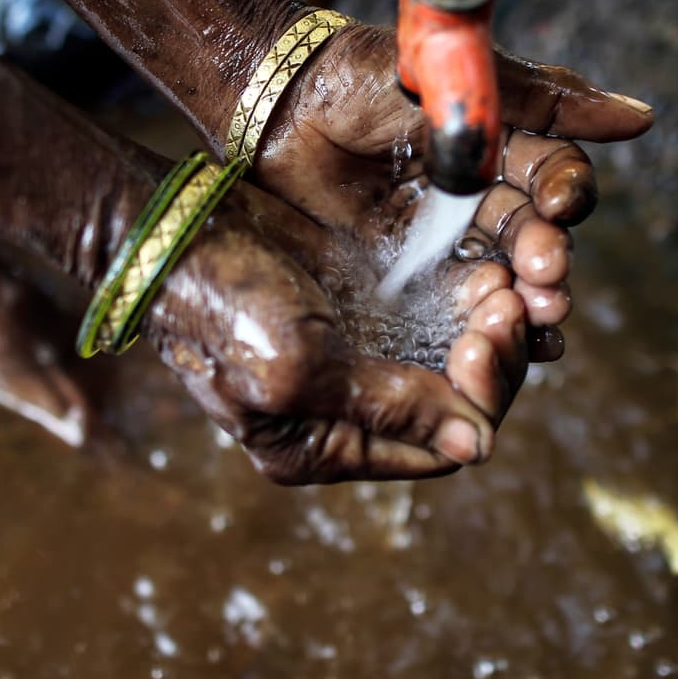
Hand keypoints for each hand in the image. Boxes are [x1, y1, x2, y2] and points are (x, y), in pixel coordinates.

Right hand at [140, 175, 536, 483]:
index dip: (474, 405)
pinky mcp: (362, 301)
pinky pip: (436, 312)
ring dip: (487, 326)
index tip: (481, 348)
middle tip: (504, 306)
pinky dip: (467, 297)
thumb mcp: (296, 367)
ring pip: (453, 356)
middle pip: (452, 405)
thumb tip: (476, 446)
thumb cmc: (218, 306)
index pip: (433, 450)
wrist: (173, 228)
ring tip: (501, 283)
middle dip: (490, 361)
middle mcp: (345, 408)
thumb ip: (387, 407)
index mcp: (321, 446)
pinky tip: (485, 270)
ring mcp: (357, 351)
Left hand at [252, 23, 652, 356]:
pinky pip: (450, 301)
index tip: (561, 210)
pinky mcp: (401, 269)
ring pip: (498, 273)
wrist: (278, 103)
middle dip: (544, 258)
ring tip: (533, 315)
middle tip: (545, 276)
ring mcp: (438, 235)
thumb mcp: (455, 81)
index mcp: (497, 144)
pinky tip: (507, 342)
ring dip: (523, 298)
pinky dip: (481, 322)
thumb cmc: (359, 76)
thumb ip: (544, 104)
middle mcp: (475, 193)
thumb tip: (641, 119)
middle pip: (529, 235)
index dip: (561, 197)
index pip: (549, 178)